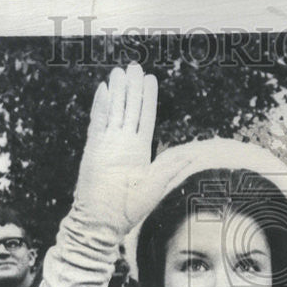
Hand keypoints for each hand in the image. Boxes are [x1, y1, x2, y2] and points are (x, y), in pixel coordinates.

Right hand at [71, 64, 183, 234]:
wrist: (102, 221)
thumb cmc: (129, 209)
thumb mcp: (155, 187)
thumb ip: (172, 169)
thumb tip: (193, 155)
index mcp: (140, 150)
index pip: (145, 117)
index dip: (147, 98)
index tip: (150, 79)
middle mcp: (123, 144)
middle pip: (129, 109)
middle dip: (131, 88)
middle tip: (133, 66)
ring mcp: (107, 144)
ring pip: (113, 111)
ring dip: (116, 91)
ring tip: (118, 71)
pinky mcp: (93, 148)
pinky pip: (97, 122)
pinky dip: (100, 106)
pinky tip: (104, 89)